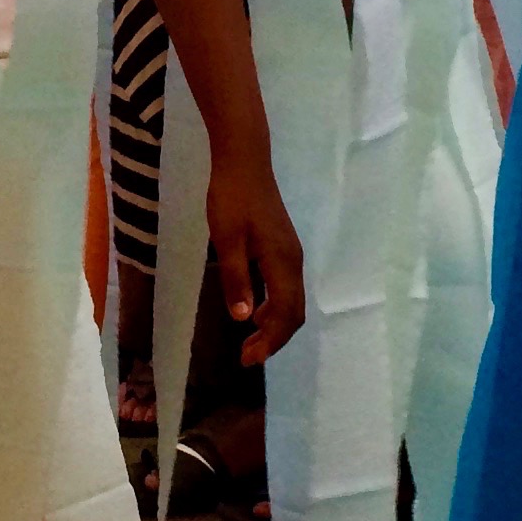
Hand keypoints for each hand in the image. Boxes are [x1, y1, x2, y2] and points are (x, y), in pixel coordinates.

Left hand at [206, 150, 304, 364]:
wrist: (244, 161)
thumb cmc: (232, 199)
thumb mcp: (227, 240)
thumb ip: (236, 279)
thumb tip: (243, 318)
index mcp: (282, 263)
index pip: (285, 314)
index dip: (270, 341)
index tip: (249, 359)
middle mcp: (293, 262)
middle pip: (294, 312)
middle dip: (274, 339)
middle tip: (246, 357)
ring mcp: (290, 254)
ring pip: (291, 301)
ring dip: (274, 325)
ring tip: (249, 341)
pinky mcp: (283, 248)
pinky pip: (286, 288)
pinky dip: (274, 307)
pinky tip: (255, 311)